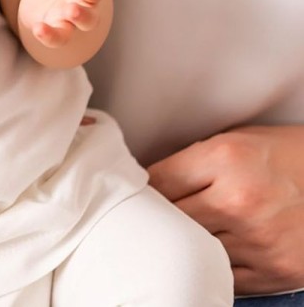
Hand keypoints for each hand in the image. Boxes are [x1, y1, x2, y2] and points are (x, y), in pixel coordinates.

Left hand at [148, 125, 303, 293]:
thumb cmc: (282, 156)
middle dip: (160, 219)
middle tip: (151, 219)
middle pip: (172, 219)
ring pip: (195, 250)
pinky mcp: (277, 271)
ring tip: (180, 236)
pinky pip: (226, 279)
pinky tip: (210, 255)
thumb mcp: (234, 142)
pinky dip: (213, 268)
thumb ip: (193, 162)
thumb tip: (148, 183)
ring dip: (185, 244)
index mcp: (224, 158)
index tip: (137, 195)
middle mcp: (240, 199)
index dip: (144, 190)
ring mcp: (259, 239)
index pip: (158, 180)